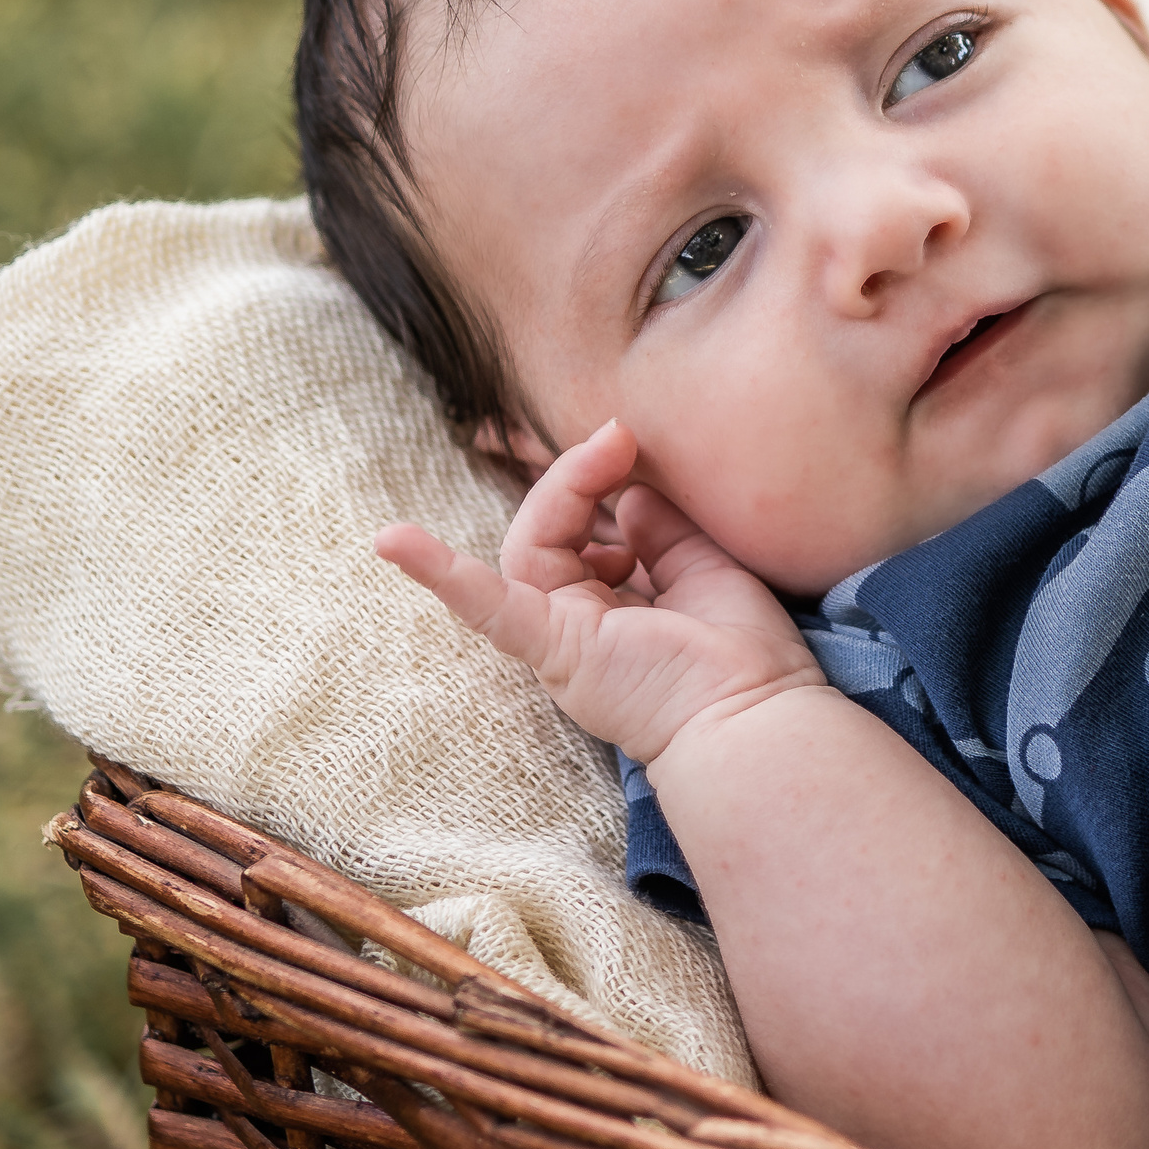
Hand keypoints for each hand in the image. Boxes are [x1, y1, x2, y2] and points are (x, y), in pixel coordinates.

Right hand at [376, 419, 821, 762]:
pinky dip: (440, 573)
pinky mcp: (554, 650)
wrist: (756, 714)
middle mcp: (580, 622)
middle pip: (548, 532)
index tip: (630, 438)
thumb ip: (662, 528)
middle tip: (620, 434)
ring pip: (528, 548)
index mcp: (615, 606)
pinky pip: (490, 608)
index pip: (581, 529)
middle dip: (578, 476)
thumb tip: (629, 488)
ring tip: (604, 448)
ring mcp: (561, 637)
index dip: (594, 478)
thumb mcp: (704, 568)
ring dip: (561, 490)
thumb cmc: (743, 654)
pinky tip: (392, 540)